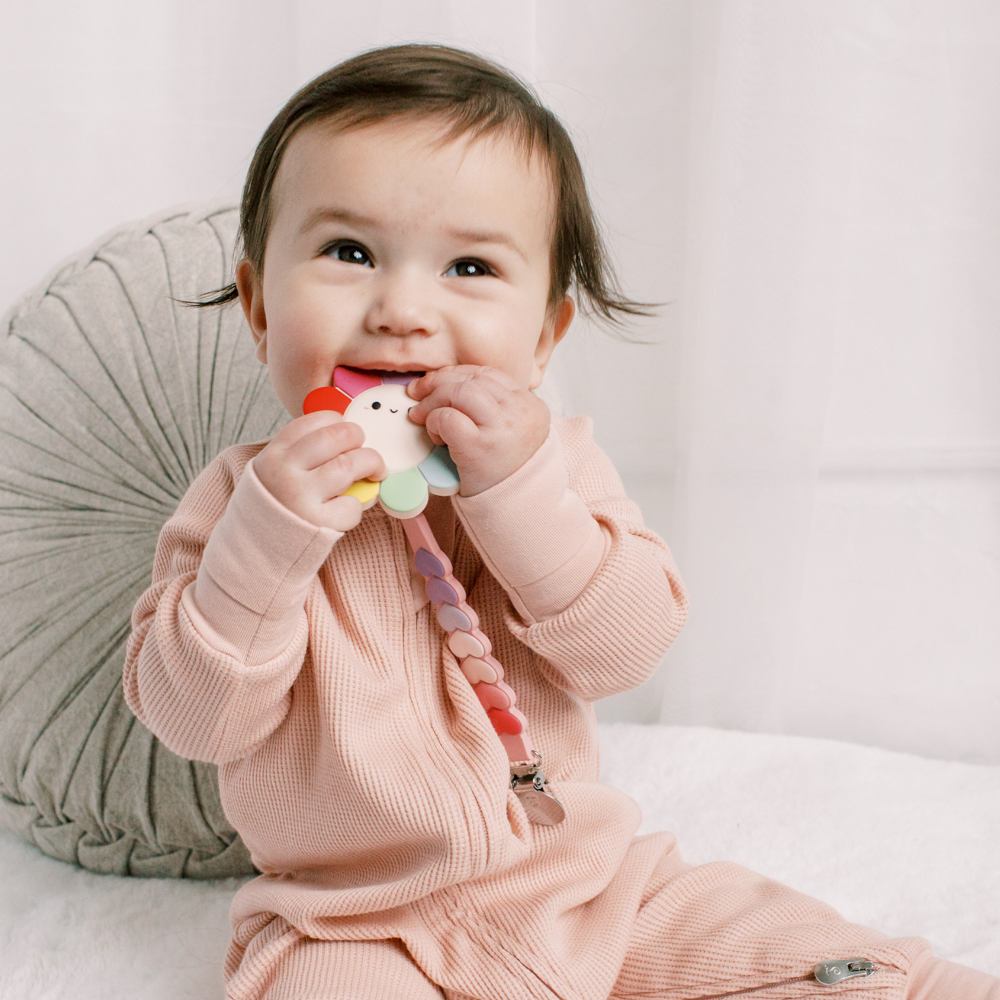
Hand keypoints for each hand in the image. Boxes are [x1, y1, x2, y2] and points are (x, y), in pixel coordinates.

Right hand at [252, 411, 385, 530]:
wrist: (256, 550)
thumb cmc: (275, 506)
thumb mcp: (274, 471)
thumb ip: (302, 454)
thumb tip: (347, 437)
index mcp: (275, 454)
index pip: (314, 421)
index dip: (338, 422)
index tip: (346, 433)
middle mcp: (285, 471)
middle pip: (336, 437)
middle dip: (359, 438)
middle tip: (366, 451)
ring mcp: (301, 497)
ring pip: (349, 465)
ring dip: (371, 464)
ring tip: (375, 473)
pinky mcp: (317, 523)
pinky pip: (352, 505)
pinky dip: (358, 505)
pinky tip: (347, 508)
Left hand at [405, 366, 549, 495]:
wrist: (520, 508)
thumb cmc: (508, 472)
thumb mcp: (512, 433)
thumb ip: (492, 409)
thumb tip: (445, 385)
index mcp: (531, 405)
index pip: (488, 374)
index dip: (456, 374)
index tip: (437, 381)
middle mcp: (520, 412)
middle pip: (471, 378)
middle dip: (438, 382)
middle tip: (417, 394)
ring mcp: (502, 427)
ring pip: (459, 391)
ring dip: (433, 400)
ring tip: (422, 416)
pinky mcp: (480, 446)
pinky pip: (448, 418)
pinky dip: (434, 422)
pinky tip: (436, 436)